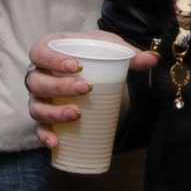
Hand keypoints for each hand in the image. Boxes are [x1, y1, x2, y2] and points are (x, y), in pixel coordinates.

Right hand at [25, 36, 153, 146]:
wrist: (90, 67)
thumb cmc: (93, 53)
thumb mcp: (110, 47)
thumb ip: (130, 53)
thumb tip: (153, 59)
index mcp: (47, 50)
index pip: (39, 52)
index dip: (52, 59)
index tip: (76, 66)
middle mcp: (37, 74)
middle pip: (37, 81)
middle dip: (60, 86)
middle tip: (86, 89)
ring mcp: (39, 97)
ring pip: (36, 106)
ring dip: (54, 112)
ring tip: (76, 114)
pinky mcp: (43, 117)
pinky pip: (38, 127)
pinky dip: (45, 135)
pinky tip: (56, 142)